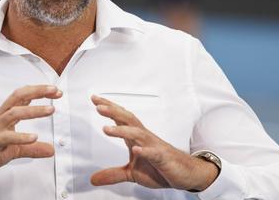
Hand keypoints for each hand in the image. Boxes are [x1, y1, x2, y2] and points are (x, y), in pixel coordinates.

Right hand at [0, 85, 61, 185]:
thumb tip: (51, 150)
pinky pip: (6, 137)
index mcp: (4, 115)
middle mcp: (0, 117)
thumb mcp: (12, 149)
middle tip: (55, 91)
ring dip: (33, 110)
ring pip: (14, 113)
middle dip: (38, 91)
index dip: (39, 91)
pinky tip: (33, 138)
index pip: (23, 96)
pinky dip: (20, 137)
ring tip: (50, 110)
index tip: (56, 91)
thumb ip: (31, 148)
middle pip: (19, 97)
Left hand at [90, 95, 218, 191]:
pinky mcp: (163, 158)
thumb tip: (93, 179)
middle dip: (113, 112)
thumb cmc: (160, 167)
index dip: (109, 108)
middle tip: (98, 106)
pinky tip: (136, 150)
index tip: (95, 99)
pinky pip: (154, 153)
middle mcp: (144, 138)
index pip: (121, 119)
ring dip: (122, 130)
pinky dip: (145, 151)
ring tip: (106, 129)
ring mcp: (154, 147)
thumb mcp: (132, 173)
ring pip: (138, 134)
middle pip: (128, 120)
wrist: (185, 173)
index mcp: (136, 138)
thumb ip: (113, 174)